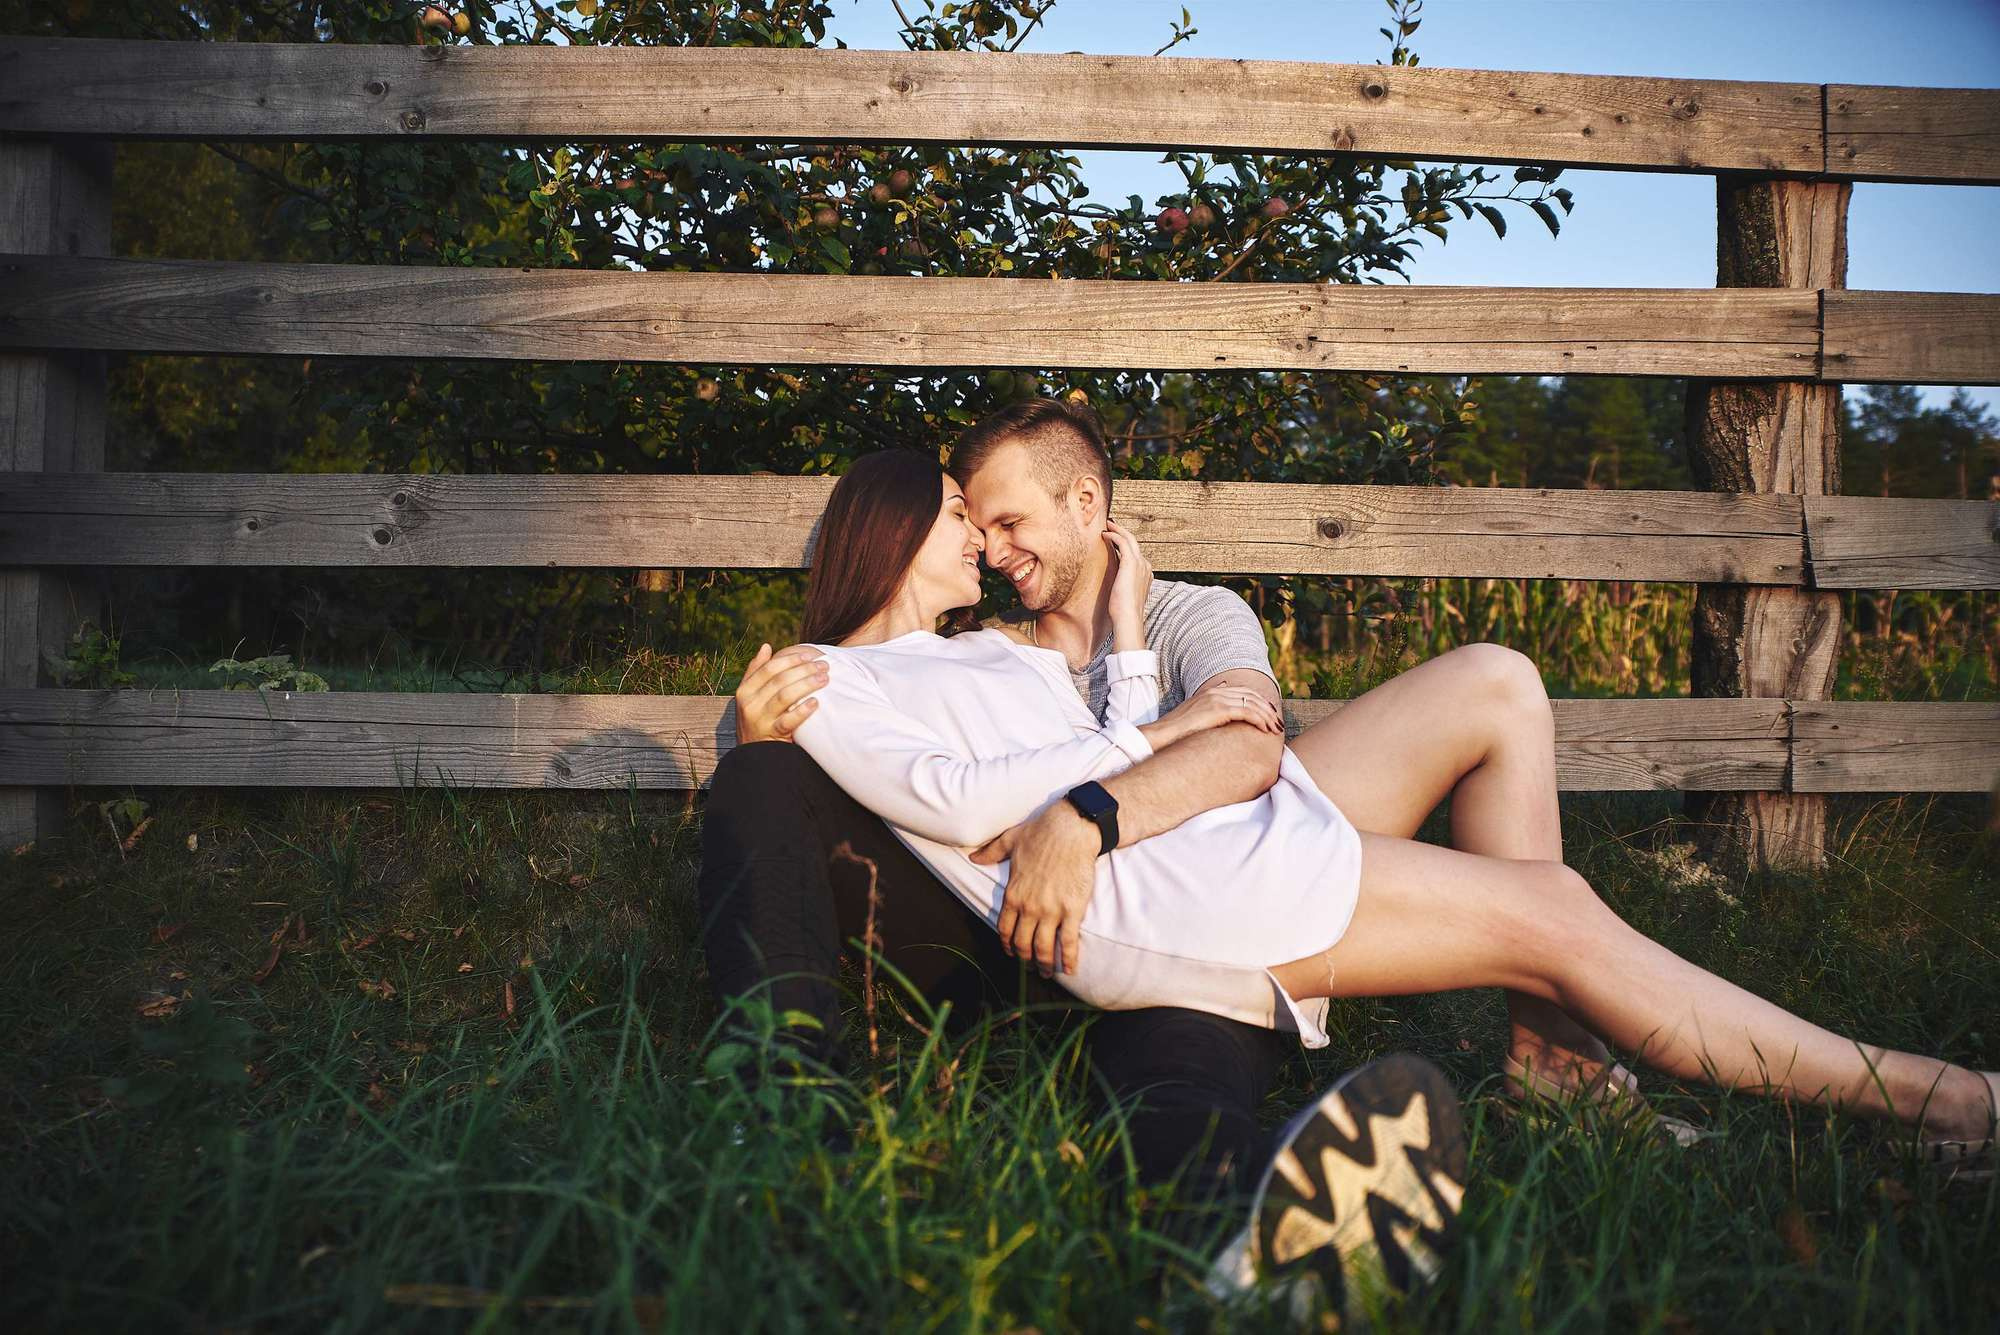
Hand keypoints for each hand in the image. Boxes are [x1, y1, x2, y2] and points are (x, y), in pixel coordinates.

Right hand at [730, 642, 827, 744]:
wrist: (754, 756)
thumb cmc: (757, 720)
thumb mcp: (750, 696)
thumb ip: (756, 671)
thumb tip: (766, 646)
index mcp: (744, 691)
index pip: (769, 668)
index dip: (791, 659)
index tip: (810, 654)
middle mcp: (749, 704)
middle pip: (779, 680)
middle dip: (804, 669)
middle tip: (824, 665)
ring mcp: (760, 720)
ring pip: (784, 696)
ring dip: (807, 684)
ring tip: (824, 679)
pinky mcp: (772, 736)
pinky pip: (788, 720)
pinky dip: (802, 711)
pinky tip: (815, 703)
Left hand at [972, 804, 1097, 975]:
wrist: (1072, 828)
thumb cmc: (1042, 832)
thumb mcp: (1010, 840)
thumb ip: (991, 853)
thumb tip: (973, 857)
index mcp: (1013, 893)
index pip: (1004, 929)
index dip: (1007, 945)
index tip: (1011, 952)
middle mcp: (1029, 907)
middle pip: (1023, 943)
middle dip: (1025, 959)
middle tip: (1031, 967)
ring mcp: (1051, 911)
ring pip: (1044, 948)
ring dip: (1044, 965)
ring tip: (1047, 972)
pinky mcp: (1072, 910)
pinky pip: (1069, 942)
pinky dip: (1069, 958)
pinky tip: (1070, 969)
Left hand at [1102, 519, 1151, 651]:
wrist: (1128, 617)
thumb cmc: (1123, 612)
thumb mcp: (1124, 596)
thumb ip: (1122, 587)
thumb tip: (1114, 587)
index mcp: (1146, 574)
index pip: (1136, 554)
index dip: (1125, 545)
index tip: (1115, 540)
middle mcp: (1145, 566)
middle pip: (1135, 543)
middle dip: (1123, 532)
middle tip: (1111, 525)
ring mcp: (1140, 563)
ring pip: (1130, 539)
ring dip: (1118, 530)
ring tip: (1108, 524)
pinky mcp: (1131, 562)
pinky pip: (1123, 542)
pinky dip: (1114, 535)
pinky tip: (1104, 534)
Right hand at [1142, 675, 1284, 750]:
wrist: (1162, 734)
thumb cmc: (1178, 732)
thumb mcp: (1196, 719)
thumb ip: (1210, 714)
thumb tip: (1224, 716)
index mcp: (1212, 691)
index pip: (1244, 691)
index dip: (1260, 702)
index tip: (1271, 715)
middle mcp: (1216, 692)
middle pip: (1252, 695)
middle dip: (1268, 709)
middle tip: (1278, 723)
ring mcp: (1217, 699)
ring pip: (1252, 703)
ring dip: (1268, 717)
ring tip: (1276, 729)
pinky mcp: (1218, 709)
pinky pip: (1247, 712)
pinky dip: (1260, 720)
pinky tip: (1266, 729)